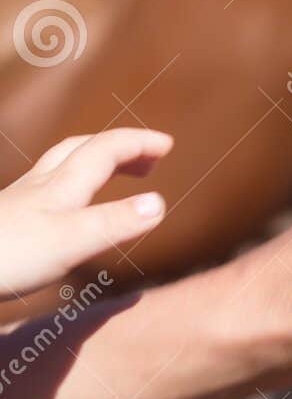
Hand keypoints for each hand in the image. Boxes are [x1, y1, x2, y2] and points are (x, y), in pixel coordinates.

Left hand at [0, 128, 171, 298]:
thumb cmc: (11, 256)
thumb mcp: (72, 241)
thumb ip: (116, 222)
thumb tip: (160, 203)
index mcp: (62, 187)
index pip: (105, 150)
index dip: (137, 143)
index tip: (168, 145)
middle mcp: (42, 187)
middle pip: (83, 149)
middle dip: (119, 146)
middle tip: (150, 156)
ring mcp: (24, 201)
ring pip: (63, 165)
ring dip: (96, 161)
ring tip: (119, 174)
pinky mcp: (13, 219)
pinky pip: (50, 189)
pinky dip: (74, 185)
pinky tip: (72, 207)